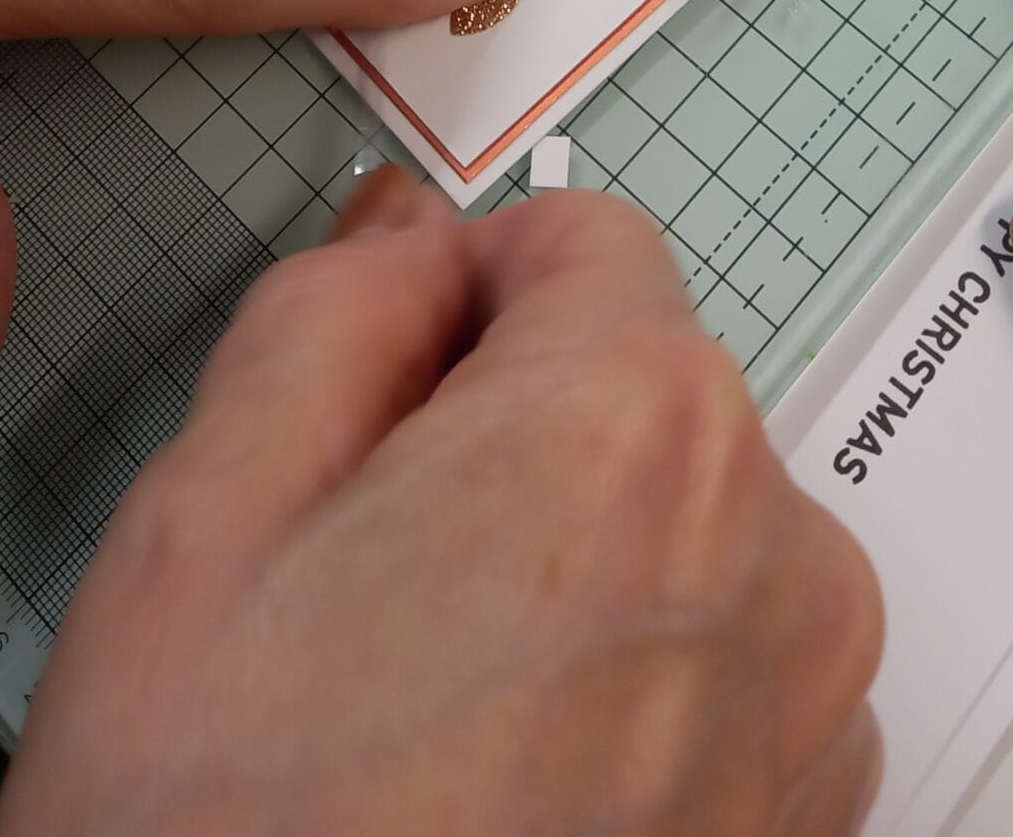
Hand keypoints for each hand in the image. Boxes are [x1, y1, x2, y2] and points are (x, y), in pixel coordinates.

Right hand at [0, 175, 882, 836]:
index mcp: (633, 428)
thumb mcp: (205, 524)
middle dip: (512, 435)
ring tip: (427, 704)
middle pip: (640, 383)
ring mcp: (806, 703)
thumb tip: (412, 247)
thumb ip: (330, 316)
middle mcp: (768, 550)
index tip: (384, 391)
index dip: (454, 297)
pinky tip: (508, 779)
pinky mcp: (807, 819)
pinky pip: (731, 661)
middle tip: (365, 580)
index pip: (582, 234)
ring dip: (579, 565)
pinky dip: (639, 683)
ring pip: (687, 524)